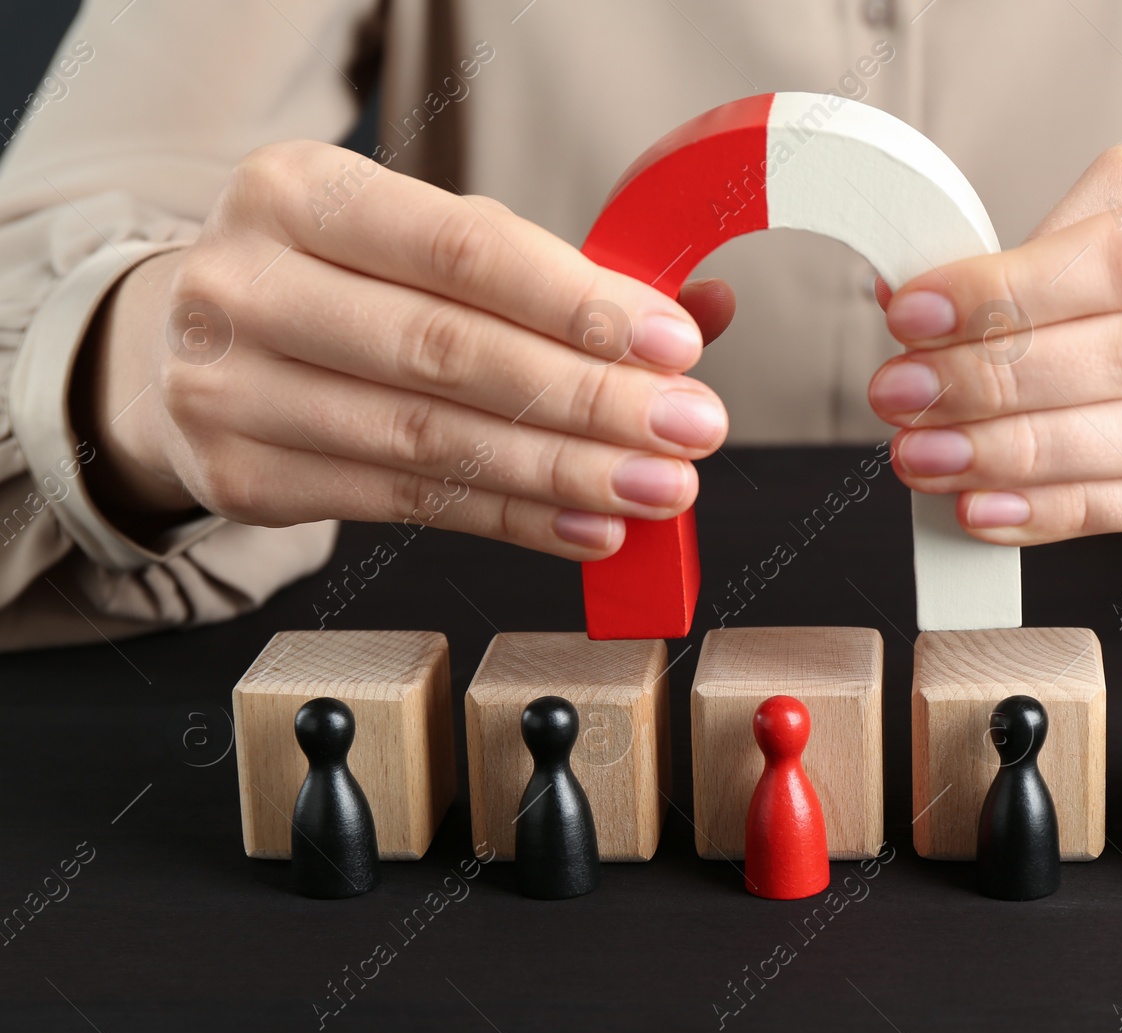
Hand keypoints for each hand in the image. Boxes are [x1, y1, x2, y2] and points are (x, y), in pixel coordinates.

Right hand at [79, 140, 735, 558]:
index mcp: (295, 190)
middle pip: (447, 353)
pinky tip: (589, 525)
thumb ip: (555, 273)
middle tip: (689, 427)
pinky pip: (408, 504)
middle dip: (589, 399)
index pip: (458, 250)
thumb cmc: (343, 286)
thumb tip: (705, 309)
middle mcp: (243, 283)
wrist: (188, 348)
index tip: (672, 345)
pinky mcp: (242, 477)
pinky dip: (514, 520)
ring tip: (659, 487)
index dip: (574, 302)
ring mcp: (229, 387)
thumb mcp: (427, 247)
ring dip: (566, 472)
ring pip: (430, 441)